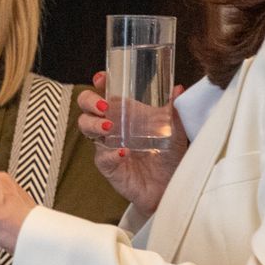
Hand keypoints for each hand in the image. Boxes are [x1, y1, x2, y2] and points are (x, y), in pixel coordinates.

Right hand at [77, 71, 188, 215]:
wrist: (171, 186)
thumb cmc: (169, 156)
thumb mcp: (175, 130)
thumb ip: (175, 110)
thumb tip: (179, 89)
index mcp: (126, 112)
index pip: (106, 92)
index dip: (99, 83)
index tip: (101, 78)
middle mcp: (112, 126)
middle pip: (87, 107)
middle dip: (89, 102)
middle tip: (104, 106)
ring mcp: (107, 145)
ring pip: (86, 128)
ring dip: (94, 124)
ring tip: (109, 127)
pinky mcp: (108, 165)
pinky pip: (101, 157)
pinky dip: (110, 153)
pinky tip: (123, 152)